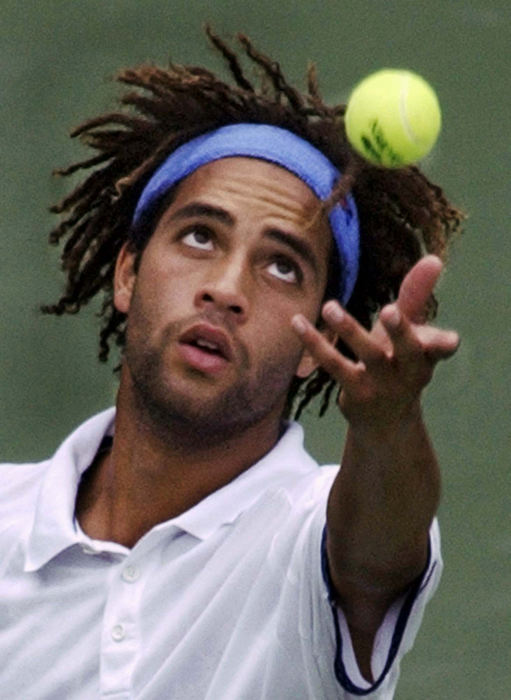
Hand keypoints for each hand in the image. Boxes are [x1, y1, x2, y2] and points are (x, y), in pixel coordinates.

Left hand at [292, 255, 458, 428]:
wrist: (386, 422)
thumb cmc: (398, 364)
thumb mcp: (410, 333)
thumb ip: (417, 296)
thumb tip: (434, 258)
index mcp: (427, 356)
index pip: (439, 348)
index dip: (443, 344)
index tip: (450, 341)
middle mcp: (409, 372)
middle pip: (407, 351)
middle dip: (400, 331)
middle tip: (390, 310)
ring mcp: (382, 384)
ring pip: (368, 355)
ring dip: (349, 330)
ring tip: (330, 306)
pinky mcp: (355, 392)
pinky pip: (334, 365)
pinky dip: (315, 343)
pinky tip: (297, 322)